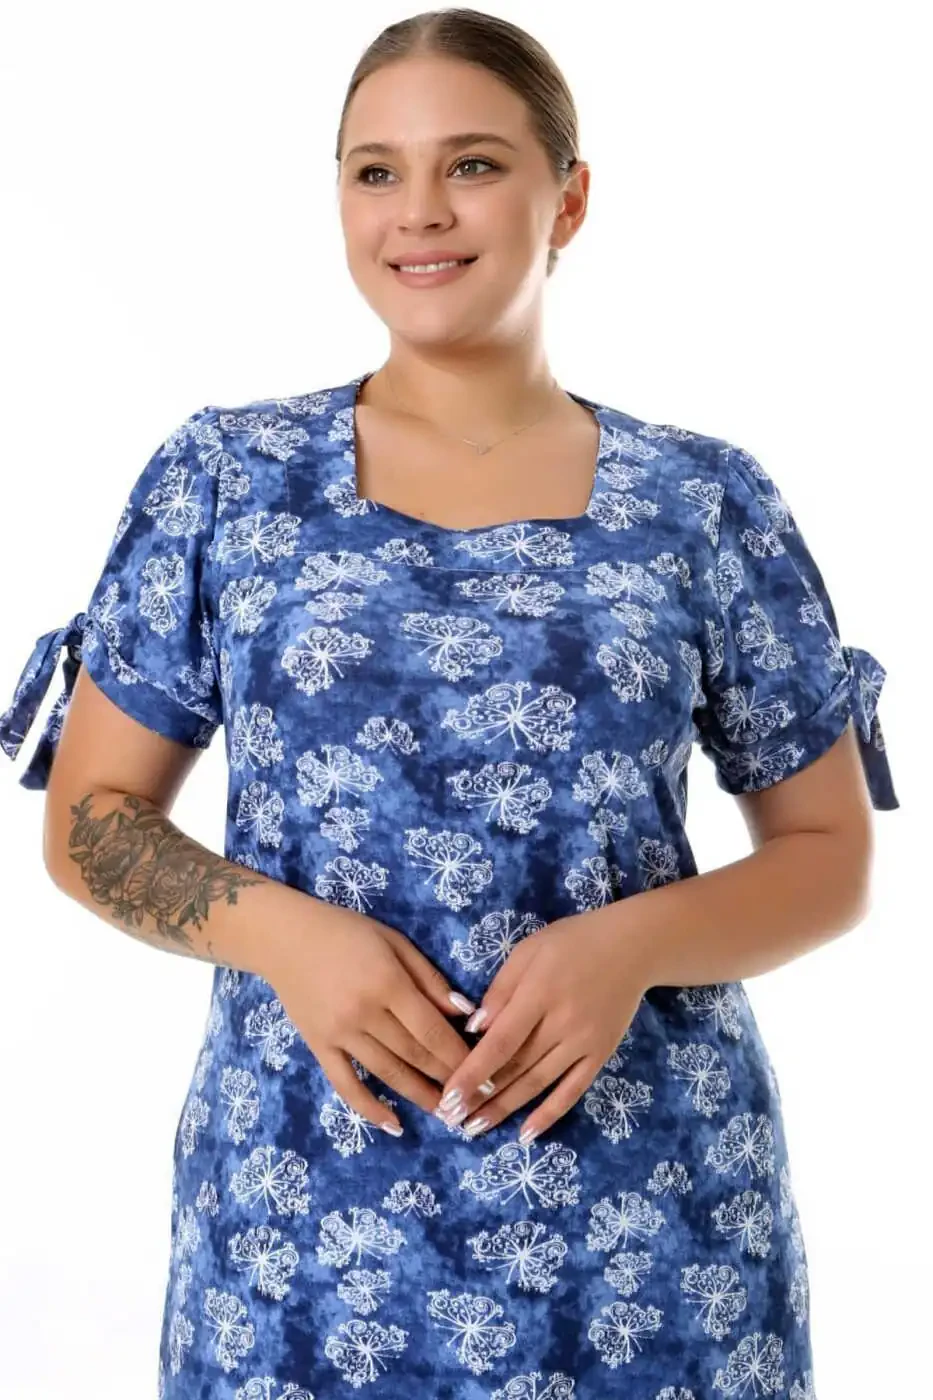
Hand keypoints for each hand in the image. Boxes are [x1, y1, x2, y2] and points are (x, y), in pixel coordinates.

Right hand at [263, 893, 477, 1135]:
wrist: (284, 938)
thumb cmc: (346, 932)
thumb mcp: (395, 942)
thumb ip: (429, 978)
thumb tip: (462, 1014)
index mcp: (387, 983)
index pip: (431, 1030)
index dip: (458, 1056)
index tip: (481, 1073)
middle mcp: (364, 1013)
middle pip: (413, 1054)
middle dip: (447, 1078)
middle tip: (472, 1098)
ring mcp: (339, 1034)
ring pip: (387, 1073)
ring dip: (419, 1096)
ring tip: (447, 1114)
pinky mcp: (319, 1046)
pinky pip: (345, 1084)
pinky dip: (369, 1108)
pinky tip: (393, 1125)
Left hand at [433, 907, 649, 1143]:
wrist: (632, 947)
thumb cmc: (572, 943)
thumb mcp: (529, 951)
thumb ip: (500, 989)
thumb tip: (473, 1028)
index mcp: (539, 994)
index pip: (499, 1043)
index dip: (472, 1073)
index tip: (448, 1097)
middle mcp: (562, 1024)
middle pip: (515, 1068)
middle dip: (480, 1097)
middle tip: (451, 1120)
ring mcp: (584, 1043)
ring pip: (538, 1083)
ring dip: (505, 1109)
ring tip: (475, 1129)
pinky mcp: (600, 1055)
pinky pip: (572, 1091)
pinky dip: (549, 1115)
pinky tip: (526, 1134)